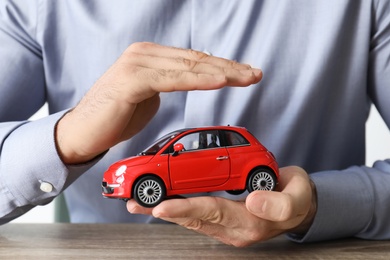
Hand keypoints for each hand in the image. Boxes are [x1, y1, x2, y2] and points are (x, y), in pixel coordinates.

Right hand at [55, 42, 261, 163]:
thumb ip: (169, 82)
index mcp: (151, 56)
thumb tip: (190, 78)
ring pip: (189, 67)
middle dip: (230, 68)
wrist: (83, 132)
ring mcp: (138, 64)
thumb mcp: (150, 95)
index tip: (246, 73)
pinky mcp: (132, 80)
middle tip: (256, 74)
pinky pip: (172, 80)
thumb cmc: (116, 116)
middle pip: (197, 60)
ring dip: (222, 73)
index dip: (223, 66)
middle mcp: (145, 54)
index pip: (194, 59)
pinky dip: (198, 81)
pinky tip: (220, 81)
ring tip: (247, 78)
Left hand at [127, 166, 316, 246]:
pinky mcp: (222, 219)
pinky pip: (196, 214)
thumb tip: (254, 201)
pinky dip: (177, 207)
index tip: (161, 206)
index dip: (186, 208)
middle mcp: (232, 228)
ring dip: (164, 209)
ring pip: (190, 218)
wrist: (298, 205)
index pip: (212, 212)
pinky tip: (162, 202)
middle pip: (192, 218)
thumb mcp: (297, 198)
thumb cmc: (296, 197)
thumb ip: (279, 203)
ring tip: (138, 204)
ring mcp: (226, 225)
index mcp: (248, 222)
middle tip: (134, 203)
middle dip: (162, 210)